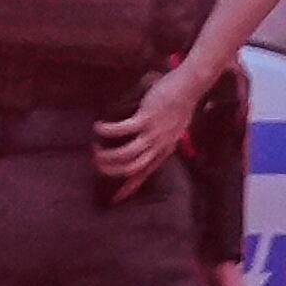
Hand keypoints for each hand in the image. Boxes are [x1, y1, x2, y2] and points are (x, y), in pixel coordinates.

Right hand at [94, 64, 209, 189]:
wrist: (190, 87)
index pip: (145, 175)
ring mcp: (153, 134)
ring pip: (126, 153)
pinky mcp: (146, 118)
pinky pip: (122, 129)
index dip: (129, 187)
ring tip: (96, 148)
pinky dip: (107, 131)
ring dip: (107, 154)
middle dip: (111, 170)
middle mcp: (159, 146)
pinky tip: (98, 127)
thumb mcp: (174, 128)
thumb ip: (162, 138)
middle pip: (132, 168)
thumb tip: (146, 141)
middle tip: (97, 163)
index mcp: (165, 150)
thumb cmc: (181, 104)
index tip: (116, 198)